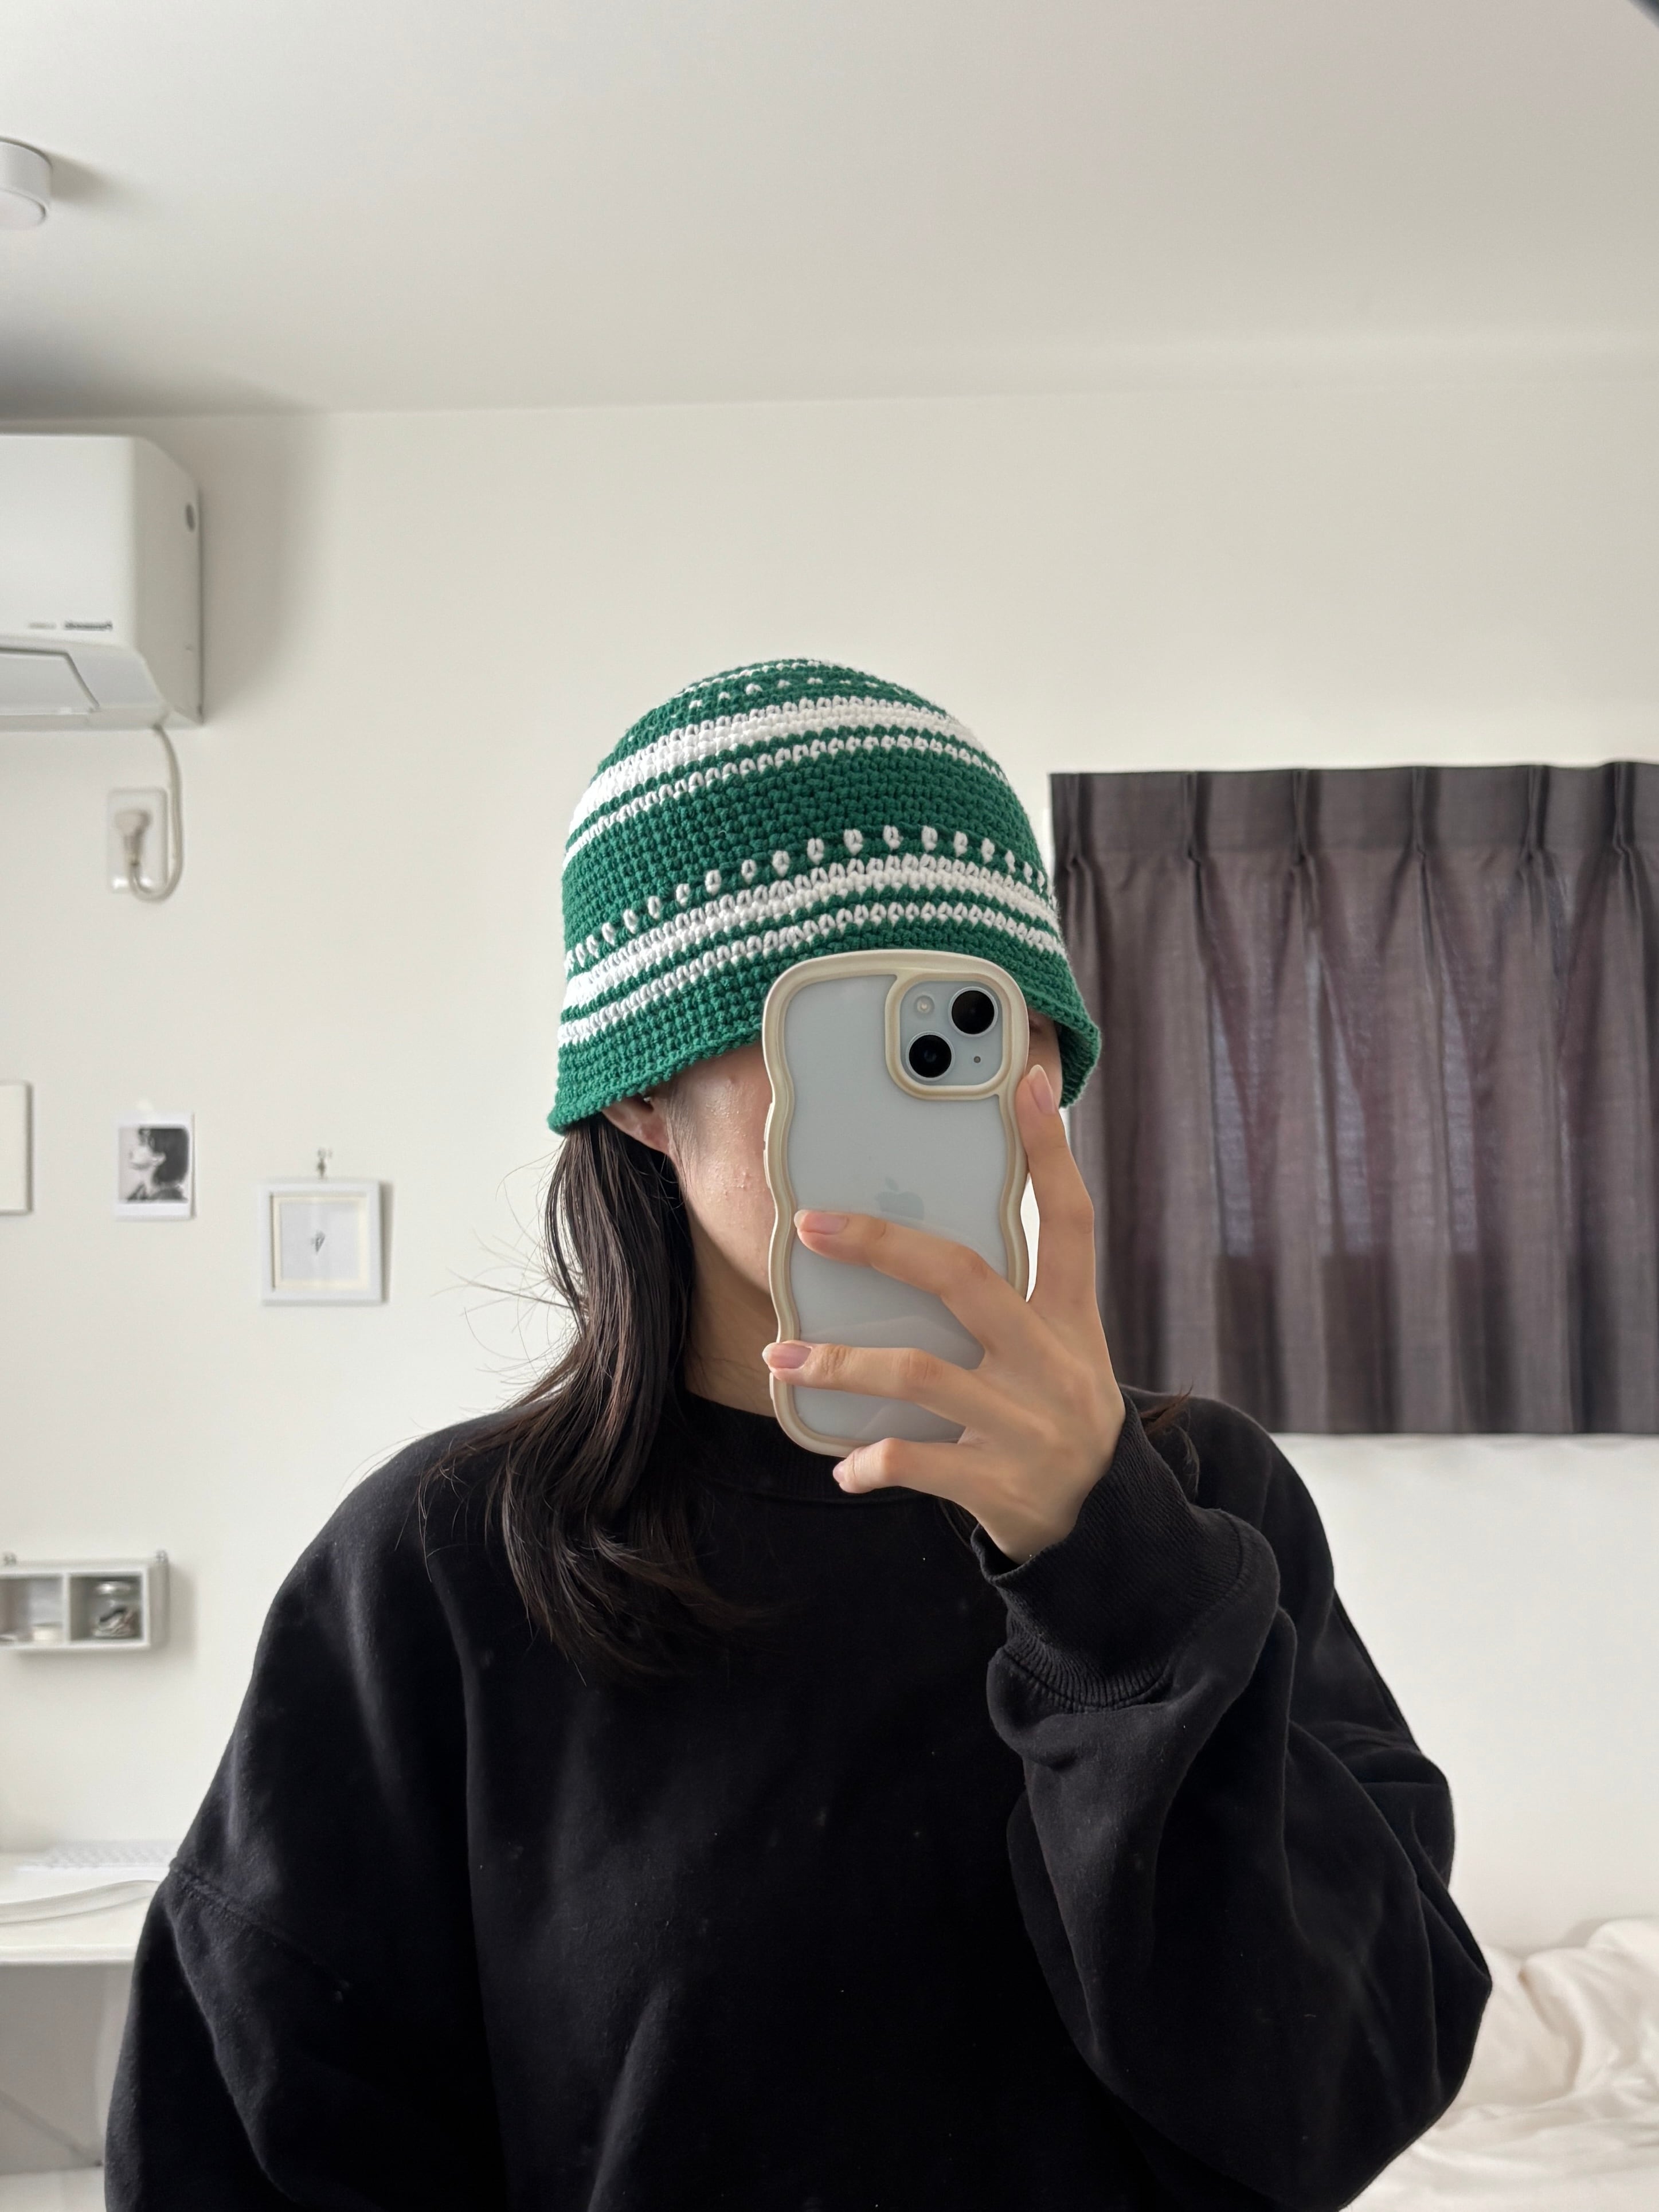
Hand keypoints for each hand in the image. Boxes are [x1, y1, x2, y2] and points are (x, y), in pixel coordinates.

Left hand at [762, 1063, 1125, 1563]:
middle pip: (966, 1280)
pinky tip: (843, 1463)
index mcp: (1072, 1320)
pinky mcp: (1000, 1485)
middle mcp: (1053, 1364)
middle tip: (812, 1224)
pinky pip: (917, 1464)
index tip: (1028, 1084)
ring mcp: (1027, 1425)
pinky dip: (872, 1461)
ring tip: (783, 1357)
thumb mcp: (1058, 1349)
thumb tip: (924, 1236)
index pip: (1069, 1221)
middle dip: (884, 1245)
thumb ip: (1011, 1297)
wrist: (1104, 1525)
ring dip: (843, 1366)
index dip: (1050, 1152)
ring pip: (922, 1376)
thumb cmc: (1055, 1413)